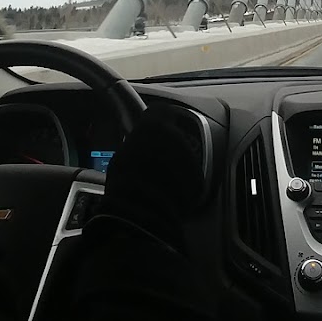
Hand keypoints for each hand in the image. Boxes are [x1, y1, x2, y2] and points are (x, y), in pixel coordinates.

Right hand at [103, 108, 202, 252]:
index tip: (154, 129)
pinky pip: (192, 175)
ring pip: (186, 155)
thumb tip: (140, 142)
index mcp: (154, 125)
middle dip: (169, 144)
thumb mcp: (122, 154)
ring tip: (161, 179)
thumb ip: (137, 141)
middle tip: (154, 159)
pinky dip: (185, 181)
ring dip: (178, 163)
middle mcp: (177, 136)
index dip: (158, 121)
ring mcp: (191, 157)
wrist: (143, 210)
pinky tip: (170, 191)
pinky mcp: (199, 177)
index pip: (161, 110)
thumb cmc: (125, 183)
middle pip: (177, 134)